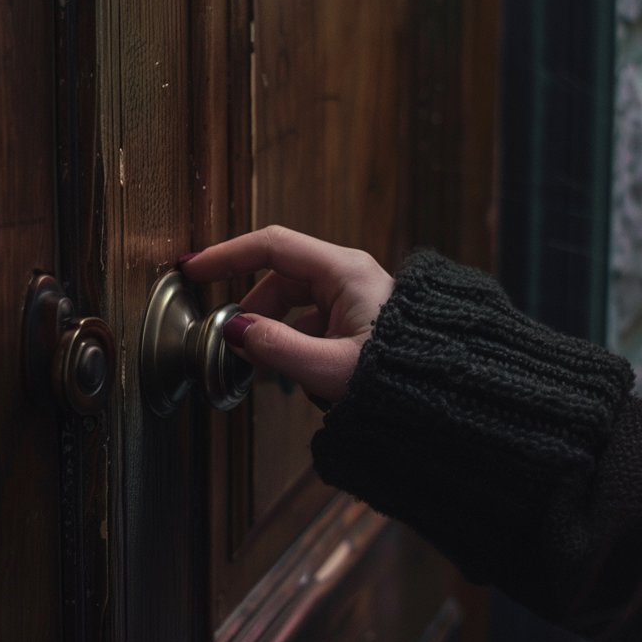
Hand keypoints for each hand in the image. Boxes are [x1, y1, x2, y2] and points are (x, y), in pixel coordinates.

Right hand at [179, 225, 393, 403]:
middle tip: (232, 343)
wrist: (446, 395)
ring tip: (265, 367)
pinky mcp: (357, 320)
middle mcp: (349, 276)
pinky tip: (294, 374)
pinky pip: (311, 323)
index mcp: (344, 272)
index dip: (228, 256)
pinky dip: (293, 343)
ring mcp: (354, 297)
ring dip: (273, 332)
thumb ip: (277, 348)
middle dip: (252, 311)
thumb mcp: (331, 368)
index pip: (272, 246)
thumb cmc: (402, 378)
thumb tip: (235, 332)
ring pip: (294, 304)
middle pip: (280, 278)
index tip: (195, 269)